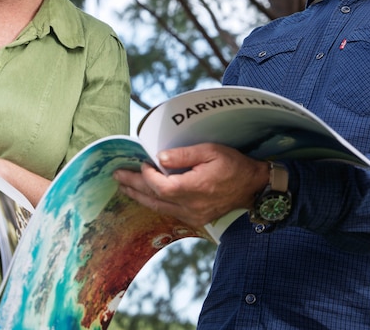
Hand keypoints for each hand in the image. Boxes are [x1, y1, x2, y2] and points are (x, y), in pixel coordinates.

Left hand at [114, 143, 269, 226]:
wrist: (252, 186)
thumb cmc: (233, 164)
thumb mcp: (211, 151)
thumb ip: (184, 155)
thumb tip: (159, 157)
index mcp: (195, 187)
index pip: (161, 186)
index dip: (147, 176)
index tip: (142, 163)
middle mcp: (192, 205)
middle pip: (154, 198)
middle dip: (134, 186)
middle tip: (117, 176)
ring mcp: (193, 215)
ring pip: (159, 208)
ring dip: (140, 196)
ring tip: (124, 186)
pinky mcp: (195, 219)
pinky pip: (169, 212)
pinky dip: (154, 203)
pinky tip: (145, 196)